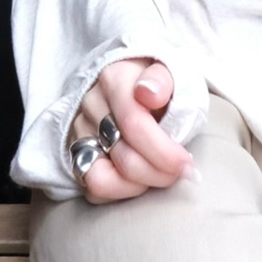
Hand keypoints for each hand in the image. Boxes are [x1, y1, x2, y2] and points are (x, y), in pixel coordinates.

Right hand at [68, 57, 197, 203]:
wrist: (137, 79)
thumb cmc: (156, 80)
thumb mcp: (167, 69)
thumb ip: (161, 80)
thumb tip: (150, 93)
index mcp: (114, 80)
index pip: (134, 124)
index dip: (163, 151)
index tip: (185, 163)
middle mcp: (92, 106)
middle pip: (122, 156)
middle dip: (158, 172)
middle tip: (181, 172)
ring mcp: (80, 132)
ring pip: (101, 179)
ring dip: (137, 185)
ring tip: (159, 176)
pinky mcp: (75, 153)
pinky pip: (92, 189)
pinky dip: (119, 191)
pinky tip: (140, 179)